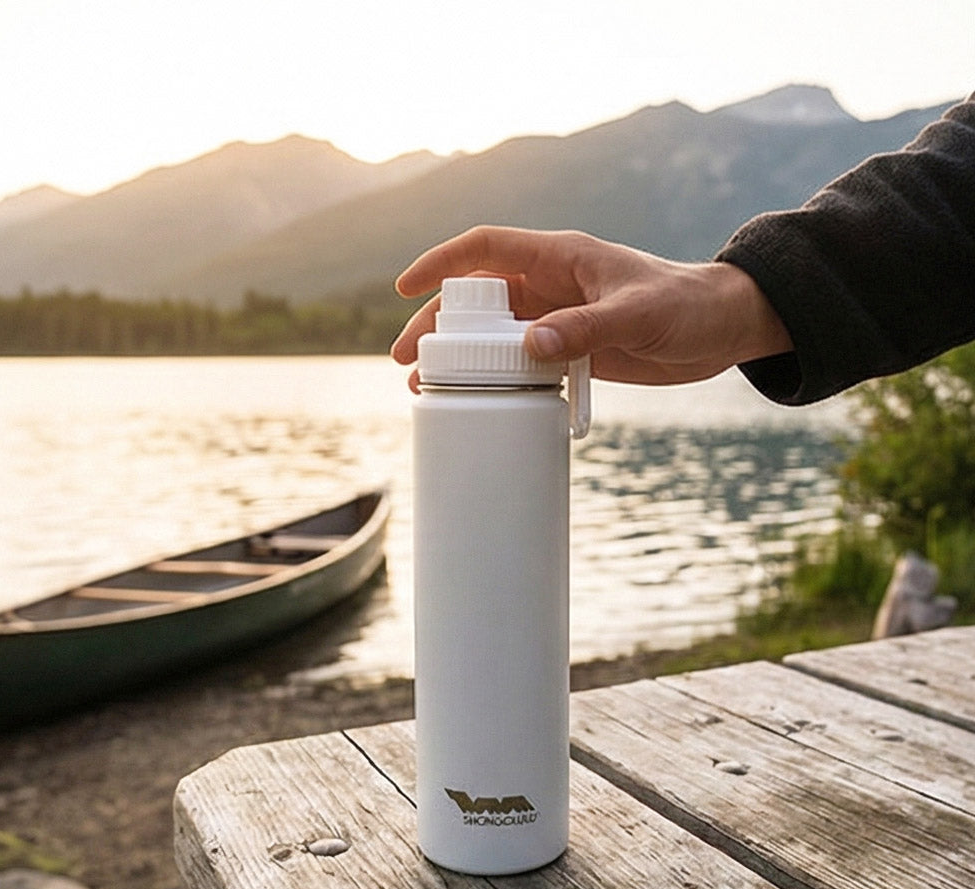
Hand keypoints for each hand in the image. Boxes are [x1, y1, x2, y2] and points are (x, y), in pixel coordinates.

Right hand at [391, 226, 791, 391]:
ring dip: (459, 356)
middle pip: (476, 298)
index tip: (404, 288)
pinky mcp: (572, 349)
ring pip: (493, 334)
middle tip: (406, 359)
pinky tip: (480, 398)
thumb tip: (530, 346)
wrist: (723, 328)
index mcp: (560, 257)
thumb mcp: (638, 314)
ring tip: (426, 386)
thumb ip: (586, 328)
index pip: (485, 250)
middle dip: (436, 324)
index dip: (441, 263)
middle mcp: (551, 284)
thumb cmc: (688, 304)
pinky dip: (497, 378)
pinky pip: (522, 361)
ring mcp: (559, 318)